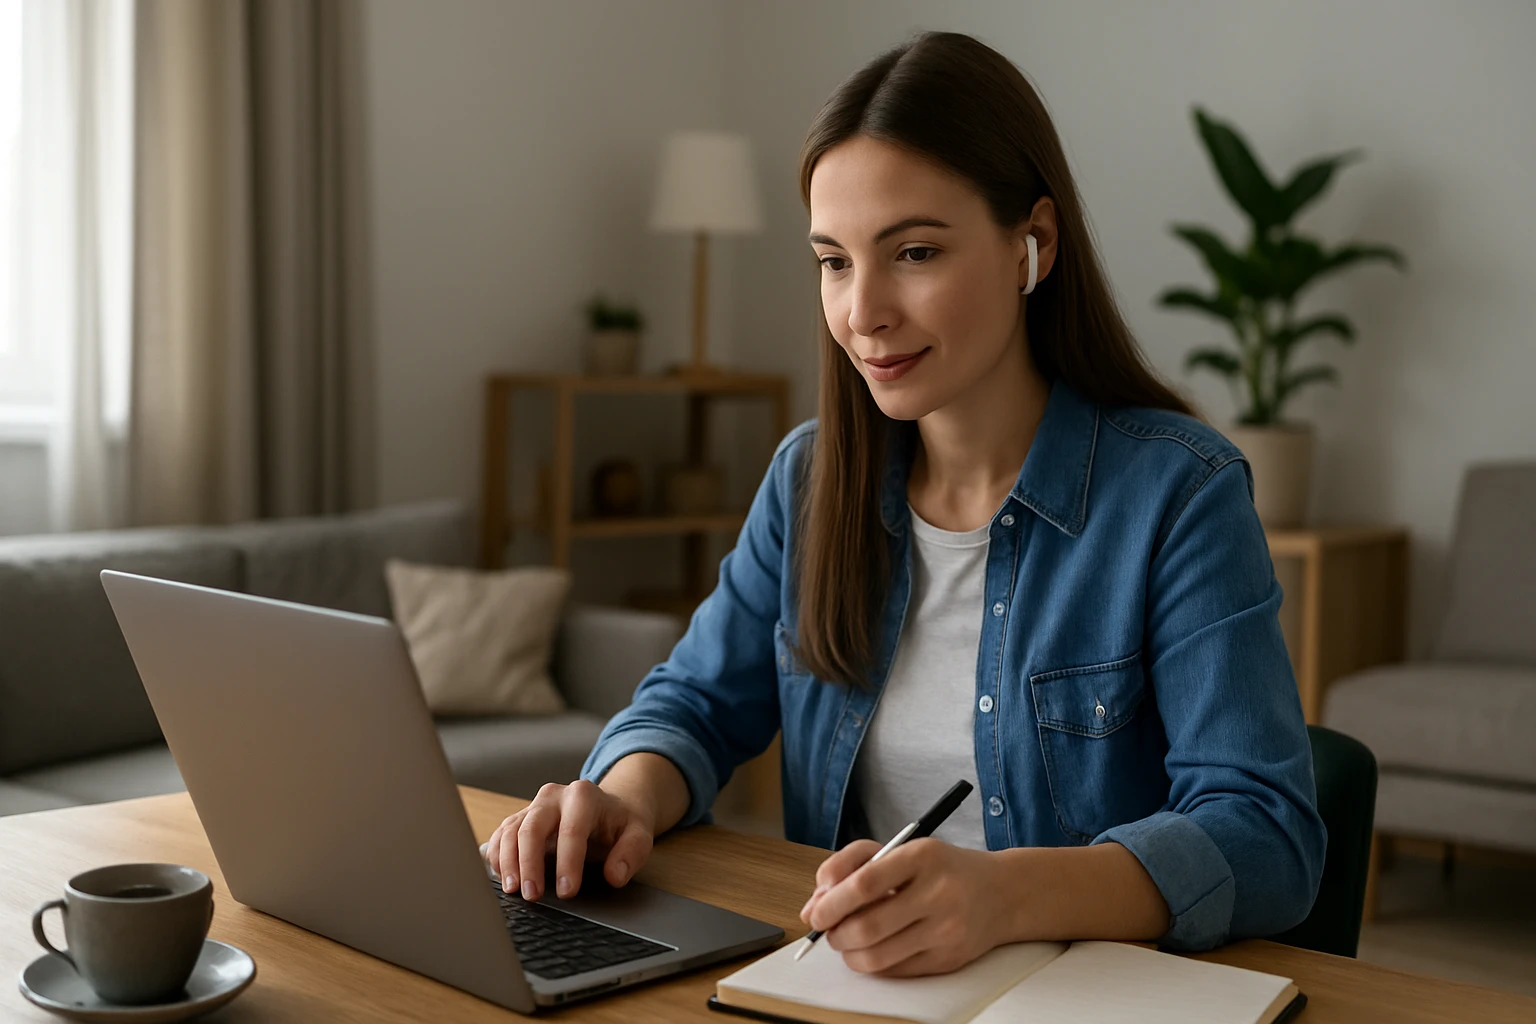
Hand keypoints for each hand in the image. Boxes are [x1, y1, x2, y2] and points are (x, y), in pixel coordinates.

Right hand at [483, 780, 654, 901]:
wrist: (609, 806)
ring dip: (508, 862)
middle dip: (530, 864)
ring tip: (513, 891)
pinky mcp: (520, 818)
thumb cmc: (621, 823)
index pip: (572, 830)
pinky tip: (502, 877)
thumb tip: (615, 876)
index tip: (567, 891)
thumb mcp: (639, 834)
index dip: (567, 862)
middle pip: (533, 827)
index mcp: (584, 796)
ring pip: (511, 830)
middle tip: (533, 896)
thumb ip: (631, 853)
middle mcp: (554, 796)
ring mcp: (534, 806)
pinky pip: (501, 834)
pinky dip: (498, 856)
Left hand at [798, 837, 1008, 976]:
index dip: (832, 903)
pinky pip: (895, 971)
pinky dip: (873, 963)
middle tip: (827, 930)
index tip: (815, 912)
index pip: (865, 883)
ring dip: (849, 953)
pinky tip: (873, 949)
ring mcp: (946, 930)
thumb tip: (814, 905)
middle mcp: (938, 893)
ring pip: (878, 956)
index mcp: (922, 856)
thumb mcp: (901, 849)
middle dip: (835, 933)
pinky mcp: (948, 959)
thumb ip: (853, 866)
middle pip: (868, 926)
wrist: (1000, 893)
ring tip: (847, 941)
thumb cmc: (941, 868)